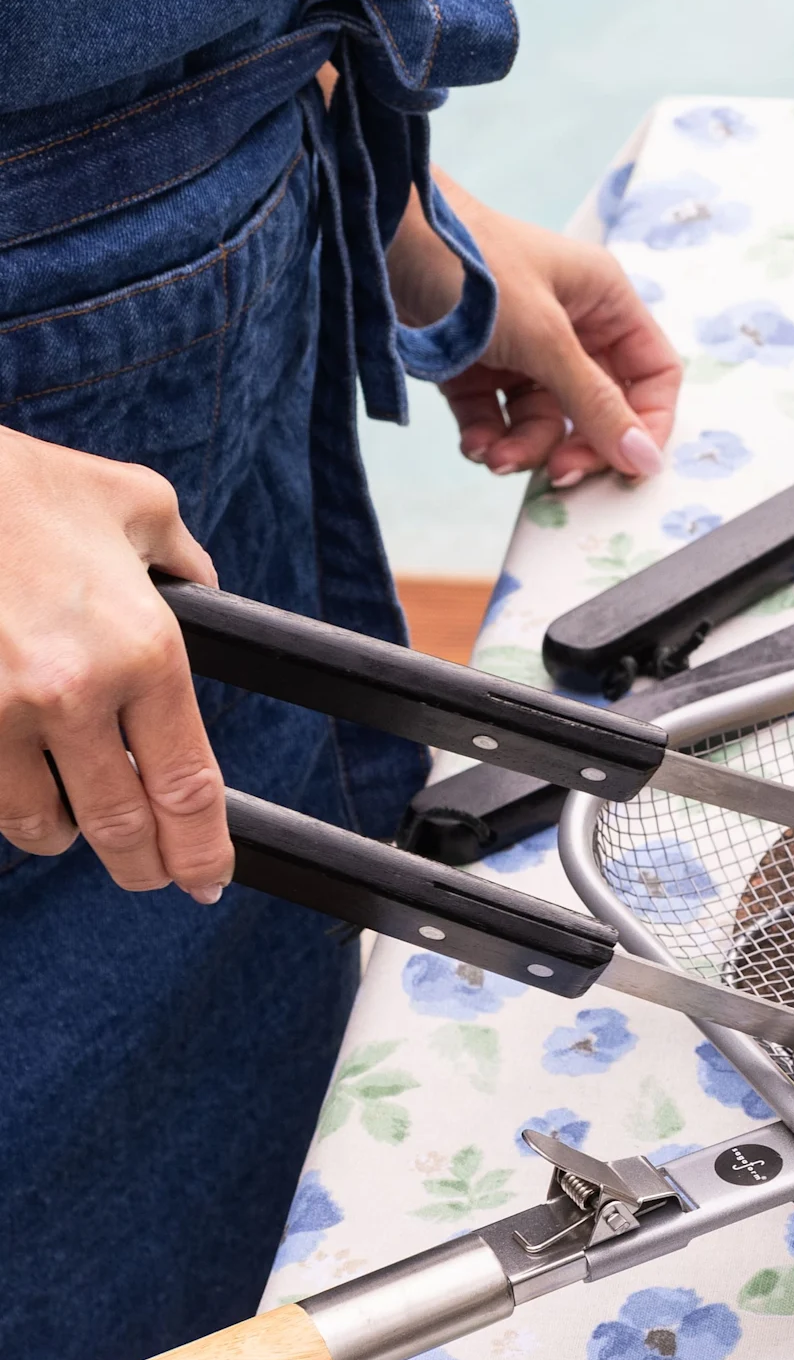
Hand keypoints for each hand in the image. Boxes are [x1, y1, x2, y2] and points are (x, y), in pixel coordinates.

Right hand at [0, 429, 231, 898]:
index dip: (201, 849)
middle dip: (142, 865)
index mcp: (142, 649)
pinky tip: (19, 785)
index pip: (186, 786)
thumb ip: (182, 560)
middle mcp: (72, 692)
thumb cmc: (23, 483)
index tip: (208, 875)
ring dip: (61, 833)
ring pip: (37, 822)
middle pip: (118, 825)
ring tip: (75, 823)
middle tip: (152, 875)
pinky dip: (6, 798)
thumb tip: (203, 590)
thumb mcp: (136, 502)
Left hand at [387, 175, 681, 487]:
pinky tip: (474, 443)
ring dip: (525, 448)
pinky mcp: (476, 368)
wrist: (378, 240)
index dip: (647, 423)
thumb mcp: (543, 336)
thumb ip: (593, 402)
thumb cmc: (472, 265)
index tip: (629, 467)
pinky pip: (497, 419)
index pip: (652, 376)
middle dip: (578, 444)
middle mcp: (570, 328)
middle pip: (599, 409)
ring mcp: (523, 350)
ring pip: (544, 422)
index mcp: (604, 304)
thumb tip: (645, 461)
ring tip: (494, 457)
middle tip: (559, 474)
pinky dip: (487, 438)